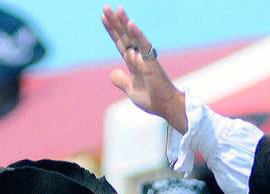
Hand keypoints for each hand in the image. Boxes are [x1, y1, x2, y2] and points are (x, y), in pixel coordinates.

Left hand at [101, 5, 186, 131]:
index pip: (120, 42)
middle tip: (105, 7)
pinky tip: (130, 24)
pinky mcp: (152, 62)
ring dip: (124, 22)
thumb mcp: (131, 91)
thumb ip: (122, 81)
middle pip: (124, 36)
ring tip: (116, 9)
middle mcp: (138, 56)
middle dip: (114, 22)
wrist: (166, 107)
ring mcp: (145, 58)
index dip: (112, 31)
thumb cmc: (152, 99)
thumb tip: (111, 73)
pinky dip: (137, 35)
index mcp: (133, 62)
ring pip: (133, 37)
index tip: (103, 18)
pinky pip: (144, 46)